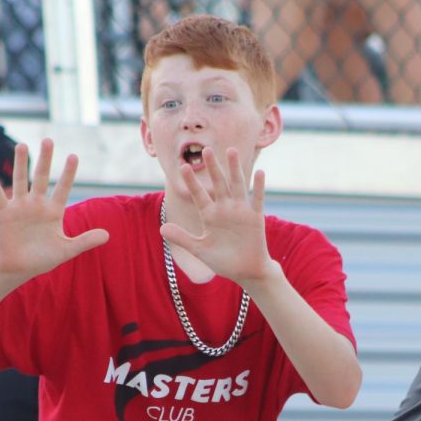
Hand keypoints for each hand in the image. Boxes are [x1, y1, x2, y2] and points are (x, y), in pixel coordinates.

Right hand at [0, 139, 108, 280]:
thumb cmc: (43, 258)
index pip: (63, 188)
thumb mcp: (66, 250)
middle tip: (48, 140)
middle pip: (42, 177)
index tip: (74, 156)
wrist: (19, 268)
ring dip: (21, 164)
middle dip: (46, 159)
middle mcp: (37, 204)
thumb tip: (107, 235)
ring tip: (22, 145)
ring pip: (21, 181)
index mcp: (54, 211)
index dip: (68, 173)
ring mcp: (20, 207)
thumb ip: (85, 241)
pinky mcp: (4, 214)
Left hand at [162, 146, 273, 288]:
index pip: (199, 195)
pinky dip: (258, 187)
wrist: (246, 271)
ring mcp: (240, 211)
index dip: (191, 182)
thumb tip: (161, 229)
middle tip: (206, 149)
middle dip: (213, 168)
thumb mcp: (200, 250)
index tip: (183, 167)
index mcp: (210, 215)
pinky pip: (257, 200)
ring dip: (235, 169)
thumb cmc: (223, 261)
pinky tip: (259, 172)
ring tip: (232, 151)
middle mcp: (224, 209)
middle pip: (218, 184)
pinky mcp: (255, 218)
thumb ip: (182, 238)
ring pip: (237, 185)